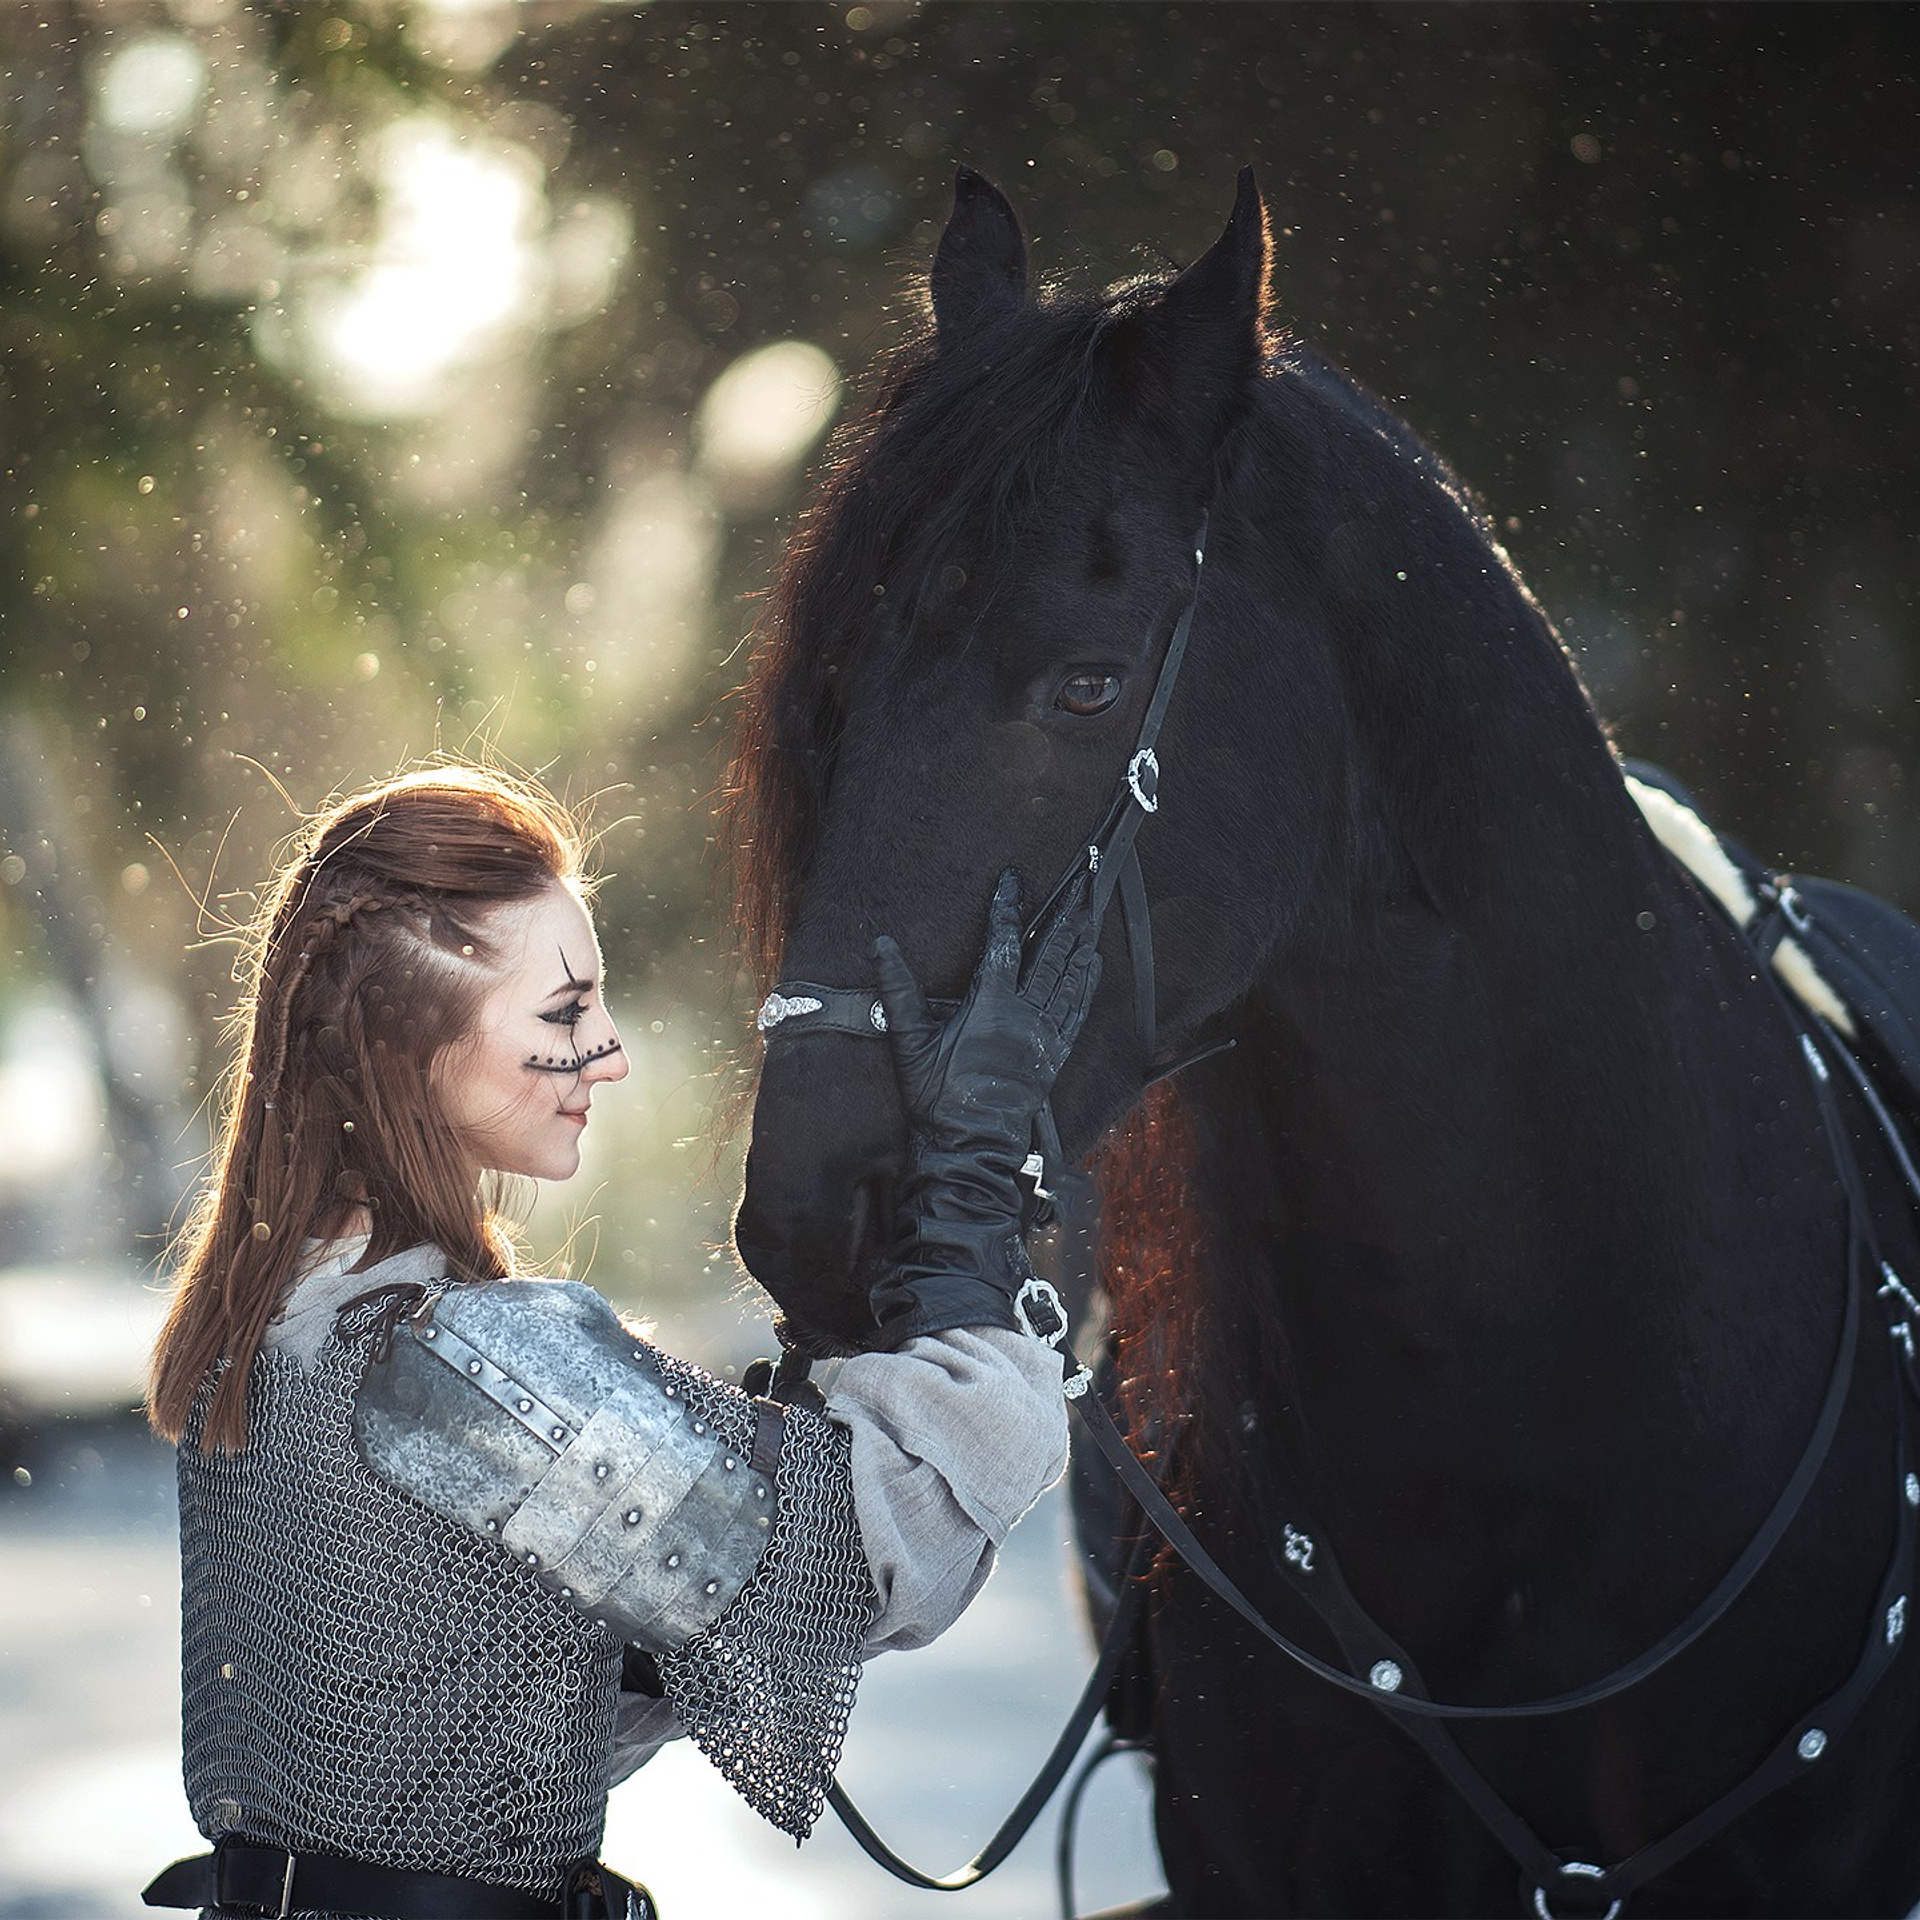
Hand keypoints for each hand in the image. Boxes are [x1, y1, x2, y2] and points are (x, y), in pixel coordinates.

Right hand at [873, 867, 1099, 1158]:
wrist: (969, 1145)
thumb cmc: (937, 1097)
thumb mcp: (910, 1042)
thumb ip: (898, 989)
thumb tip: (881, 945)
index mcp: (992, 1007)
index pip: (1003, 943)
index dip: (1007, 907)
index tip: (1012, 879)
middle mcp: (1026, 1016)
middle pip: (1051, 953)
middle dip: (1066, 914)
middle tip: (1081, 881)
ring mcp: (1045, 1036)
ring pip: (1069, 978)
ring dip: (1081, 941)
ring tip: (1090, 909)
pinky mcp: (1055, 1055)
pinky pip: (1077, 1012)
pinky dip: (1087, 984)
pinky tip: (1092, 961)